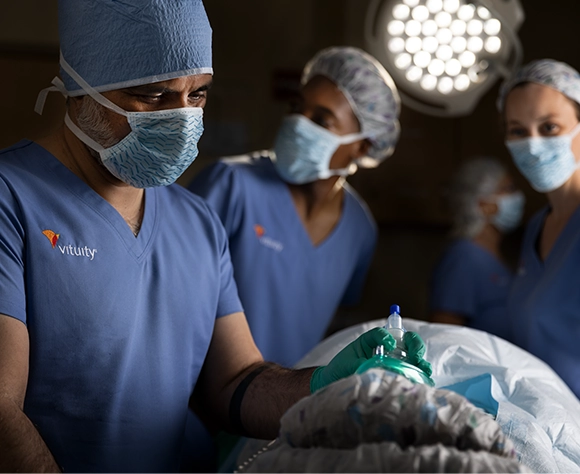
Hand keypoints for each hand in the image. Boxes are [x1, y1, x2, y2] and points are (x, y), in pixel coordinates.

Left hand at [310, 329, 432, 392]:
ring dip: (421, 362)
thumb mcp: (350, 360)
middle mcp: (389, 350)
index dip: (393, 336)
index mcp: (377, 341)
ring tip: (423, 368)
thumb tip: (379, 366)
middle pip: (410, 342)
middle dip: (415, 347)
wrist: (335, 382)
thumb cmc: (342, 367)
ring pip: (415, 358)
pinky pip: (414, 374)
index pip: (390, 332)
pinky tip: (424, 380)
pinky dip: (421, 376)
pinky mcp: (398, 377)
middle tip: (415, 356)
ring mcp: (396, 363)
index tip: (389, 345)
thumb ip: (363, 362)